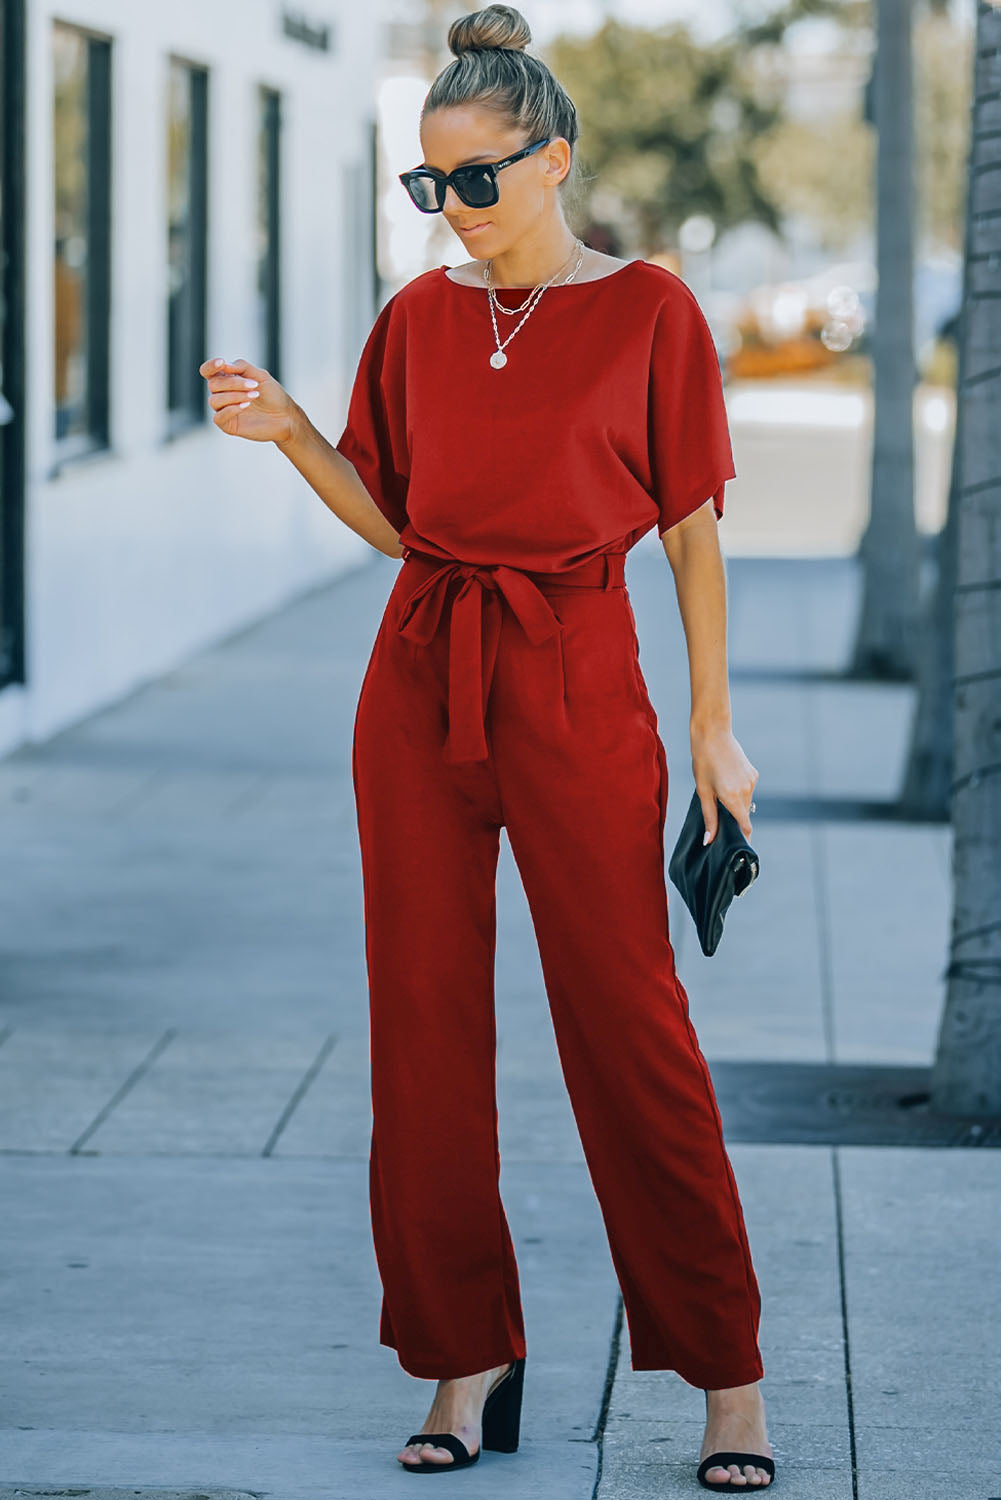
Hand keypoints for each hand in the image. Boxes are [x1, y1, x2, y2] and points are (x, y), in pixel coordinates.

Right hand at [198, 356, 297, 443]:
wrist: (285, 416)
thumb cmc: (273, 395)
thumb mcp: (260, 375)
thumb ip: (242, 367)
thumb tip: (223, 365)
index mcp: (227, 380)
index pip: (208, 372)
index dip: (211, 366)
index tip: (222, 363)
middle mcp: (222, 394)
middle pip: (213, 384)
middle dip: (233, 383)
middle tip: (254, 385)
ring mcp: (224, 410)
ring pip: (214, 400)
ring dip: (235, 396)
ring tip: (254, 395)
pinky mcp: (228, 425)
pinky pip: (218, 417)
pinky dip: (231, 410)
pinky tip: (246, 406)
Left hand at [690, 722, 757, 843]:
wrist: (713, 733)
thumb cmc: (703, 761)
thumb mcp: (703, 791)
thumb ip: (709, 818)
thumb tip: (709, 840)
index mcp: (733, 797)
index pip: (745, 826)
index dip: (742, 837)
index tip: (737, 845)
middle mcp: (746, 790)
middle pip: (744, 815)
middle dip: (734, 820)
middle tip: (718, 819)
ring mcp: (752, 781)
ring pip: (746, 802)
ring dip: (735, 804)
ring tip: (719, 793)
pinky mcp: (753, 773)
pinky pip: (747, 790)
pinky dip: (738, 792)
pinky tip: (726, 781)